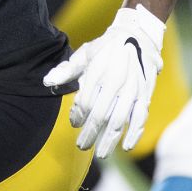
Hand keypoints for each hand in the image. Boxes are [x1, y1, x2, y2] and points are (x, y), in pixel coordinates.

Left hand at [43, 5, 165, 158]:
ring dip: (109, 140)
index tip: (74, 123)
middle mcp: (116, 82)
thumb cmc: (106, 48)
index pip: (85, 102)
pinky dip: (135, 134)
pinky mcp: (145, 95)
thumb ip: (66, 70)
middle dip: (90, 134)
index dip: (78, 116)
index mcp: (98, 72)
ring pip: (119, 121)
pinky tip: (126, 146)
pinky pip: (140, 118)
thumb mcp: (84, 54)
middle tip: (82, 146)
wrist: (137, 36)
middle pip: (100, 115)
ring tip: (100, 154)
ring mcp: (132, 90)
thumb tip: (47, 82)